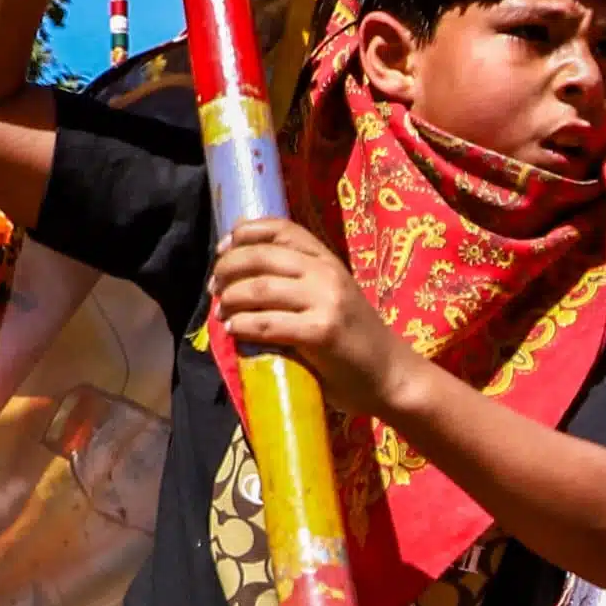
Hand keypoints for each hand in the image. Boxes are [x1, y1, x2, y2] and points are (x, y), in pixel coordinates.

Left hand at [212, 220, 414, 416]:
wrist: (390, 376)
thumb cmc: (354, 342)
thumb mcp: (331, 298)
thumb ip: (297, 283)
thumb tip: (240, 274)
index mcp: (329, 261)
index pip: (281, 229)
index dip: (245, 233)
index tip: (223, 248)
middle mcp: (328, 274)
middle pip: (261, 256)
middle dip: (227, 269)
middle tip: (214, 287)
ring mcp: (326, 302)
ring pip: (258, 289)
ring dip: (230, 299)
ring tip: (221, 312)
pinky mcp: (321, 333)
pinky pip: (266, 324)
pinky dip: (241, 326)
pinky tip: (233, 330)